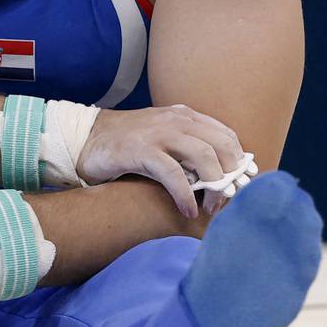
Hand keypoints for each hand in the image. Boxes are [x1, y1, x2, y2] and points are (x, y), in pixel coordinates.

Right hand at [76, 104, 248, 219]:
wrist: (85, 139)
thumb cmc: (127, 145)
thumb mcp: (163, 138)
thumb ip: (187, 148)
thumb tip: (218, 176)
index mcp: (185, 116)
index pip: (226, 135)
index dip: (239, 161)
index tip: (241, 185)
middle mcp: (177, 120)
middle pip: (222, 146)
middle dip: (231, 176)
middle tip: (227, 200)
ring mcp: (159, 133)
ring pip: (204, 157)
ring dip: (213, 187)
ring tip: (209, 208)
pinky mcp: (142, 150)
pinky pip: (174, 174)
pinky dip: (186, 195)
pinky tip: (189, 210)